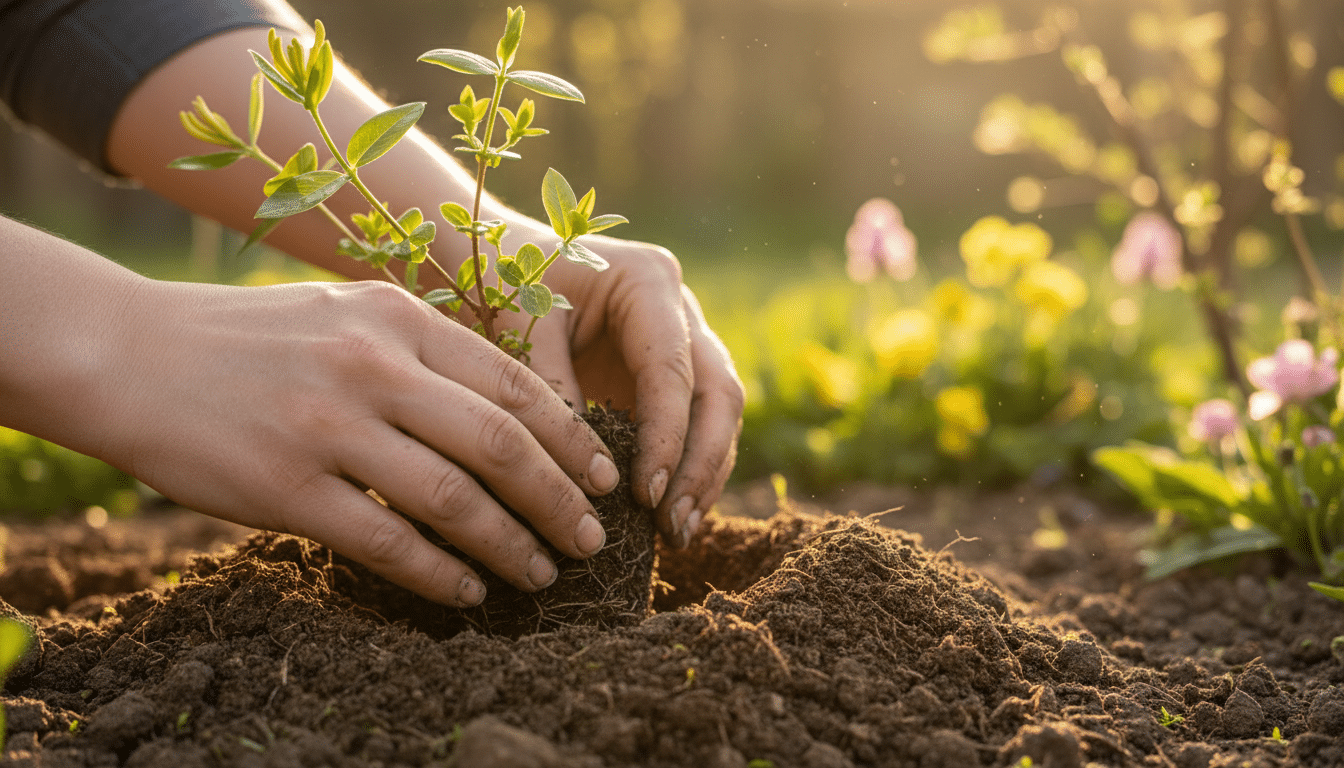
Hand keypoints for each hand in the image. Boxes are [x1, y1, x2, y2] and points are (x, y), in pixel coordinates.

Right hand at [97, 278, 618, 605]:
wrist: (125, 352)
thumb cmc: (249, 340)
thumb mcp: (345, 316)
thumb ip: (422, 353)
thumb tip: (509, 418)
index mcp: (395, 319)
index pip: (514, 383)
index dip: (572, 438)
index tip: (604, 477)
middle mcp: (371, 367)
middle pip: (499, 442)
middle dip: (559, 498)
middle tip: (589, 538)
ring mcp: (327, 427)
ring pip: (452, 498)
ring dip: (509, 544)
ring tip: (541, 574)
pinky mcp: (284, 487)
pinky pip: (385, 542)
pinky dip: (438, 573)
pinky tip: (466, 592)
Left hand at [517, 235, 744, 548]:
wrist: (493, 258)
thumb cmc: (501, 280)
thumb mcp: (519, 327)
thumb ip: (552, 392)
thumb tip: (588, 479)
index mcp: (648, 282)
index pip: (674, 372)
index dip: (668, 439)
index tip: (645, 496)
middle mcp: (680, 309)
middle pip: (718, 394)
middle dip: (700, 465)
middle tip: (671, 524)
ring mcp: (681, 340)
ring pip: (718, 414)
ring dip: (702, 476)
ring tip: (674, 533)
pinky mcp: (666, 374)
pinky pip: (694, 426)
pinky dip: (685, 471)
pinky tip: (666, 519)